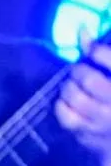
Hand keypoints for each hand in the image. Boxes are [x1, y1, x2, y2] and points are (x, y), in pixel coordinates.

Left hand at [56, 29, 110, 159]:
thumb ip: (101, 52)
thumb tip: (81, 29)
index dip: (96, 51)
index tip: (92, 51)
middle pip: (90, 80)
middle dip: (79, 71)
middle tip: (79, 70)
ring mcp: (104, 122)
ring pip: (76, 99)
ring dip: (68, 87)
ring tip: (72, 85)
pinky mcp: (90, 135)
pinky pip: (67, 119)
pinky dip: (62, 107)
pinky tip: (66, 102)